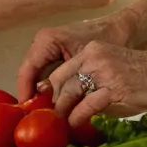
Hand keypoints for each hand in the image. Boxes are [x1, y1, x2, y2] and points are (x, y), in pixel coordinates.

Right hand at [15, 16, 131, 103]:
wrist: (122, 29)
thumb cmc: (105, 41)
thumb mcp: (85, 64)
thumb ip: (66, 82)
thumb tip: (52, 103)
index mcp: (47, 40)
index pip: (27, 70)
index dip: (24, 92)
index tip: (25, 111)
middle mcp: (43, 42)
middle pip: (30, 73)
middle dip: (31, 95)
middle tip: (34, 116)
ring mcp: (49, 46)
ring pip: (37, 74)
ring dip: (39, 93)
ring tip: (41, 113)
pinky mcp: (56, 52)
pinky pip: (47, 71)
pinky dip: (49, 87)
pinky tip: (52, 102)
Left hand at [46, 41, 146, 126]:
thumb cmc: (142, 76)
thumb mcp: (111, 70)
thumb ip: (91, 81)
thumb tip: (72, 102)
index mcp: (92, 50)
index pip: (61, 69)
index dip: (50, 88)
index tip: (46, 103)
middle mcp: (93, 57)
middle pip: (60, 80)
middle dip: (52, 100)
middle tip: (49, 115)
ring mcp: (102, 71)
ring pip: (70, 92)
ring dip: (62, 110)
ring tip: (60, 123)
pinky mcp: (112, 88)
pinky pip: (86, 104)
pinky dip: (77, 116)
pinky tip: (74, 124)